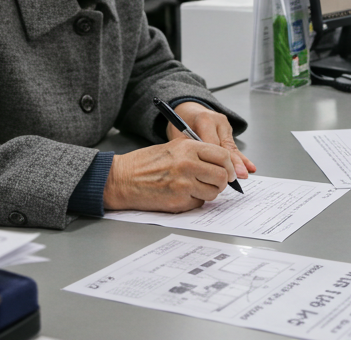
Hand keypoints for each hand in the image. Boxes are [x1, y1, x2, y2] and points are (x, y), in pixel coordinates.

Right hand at [102, 140, 234, 211]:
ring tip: (195, 187)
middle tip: (216, 182)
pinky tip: (181, 194)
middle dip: (222, 181)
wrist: (120, 179)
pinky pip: (198, 203)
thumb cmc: (143, 163)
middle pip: (222, 176)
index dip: (229, 165)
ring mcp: (183, 185)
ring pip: (213, 192)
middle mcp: (188, 165)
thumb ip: (196, 151)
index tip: (229, 171)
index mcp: (188, 148)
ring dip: (208, 192)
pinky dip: (194, 201)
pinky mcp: (178, 202)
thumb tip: (220, 161)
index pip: (223, 156)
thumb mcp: (172, 147)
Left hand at [169, 101, 256, 179]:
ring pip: (232, 147)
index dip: (215, 161)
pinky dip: (241, 158)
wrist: (187, 108)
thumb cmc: (180, 123)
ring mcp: (225, 125)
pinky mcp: (228, 131)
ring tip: (244, 174)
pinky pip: (234, 146)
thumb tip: (197, 168)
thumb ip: (189, 148)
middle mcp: (218, 121)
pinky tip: (250, 166)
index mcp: (204, 119)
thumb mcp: (179, 134)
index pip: (212, 143)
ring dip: (238, 162)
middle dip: (231, 162)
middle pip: (225, 145)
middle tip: (235, 176)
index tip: (218, 174)